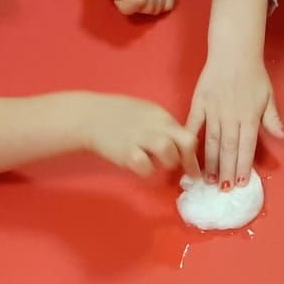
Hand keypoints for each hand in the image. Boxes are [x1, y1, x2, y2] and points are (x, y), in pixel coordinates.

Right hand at [76, 93, 199, 176]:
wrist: (90, 116)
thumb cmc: (119, 115)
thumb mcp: (147, 113)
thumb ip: (164, 126)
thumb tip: (180, 144)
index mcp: (161, 116)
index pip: (188, 134)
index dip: (192, 152)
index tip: (191, 163)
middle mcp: (155, 126)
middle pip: (186, 143)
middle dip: (188, 160)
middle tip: (183, 169)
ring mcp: (141, 139)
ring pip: (169, 154)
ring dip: (168, 163)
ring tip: (158, 164)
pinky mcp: (127, 153)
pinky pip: (147, 167)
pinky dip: (148, 171)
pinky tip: (141, 167)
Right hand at [186, 53, 283, 186]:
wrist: (233, 52)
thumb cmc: (254, 75)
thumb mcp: (268, 97)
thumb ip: (273, 119)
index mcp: (249, 117)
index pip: (246, 147)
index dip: (243, 167)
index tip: (240, 183)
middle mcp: (231, 117)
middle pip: (229, 149)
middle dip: (226, 171)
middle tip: (223, 190)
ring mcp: (213, 110)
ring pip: (212, 141)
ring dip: (210, 162)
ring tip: (208, 180)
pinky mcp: (199, 103)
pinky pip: (193, 124)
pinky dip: (191, 139)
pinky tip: (187, 154)